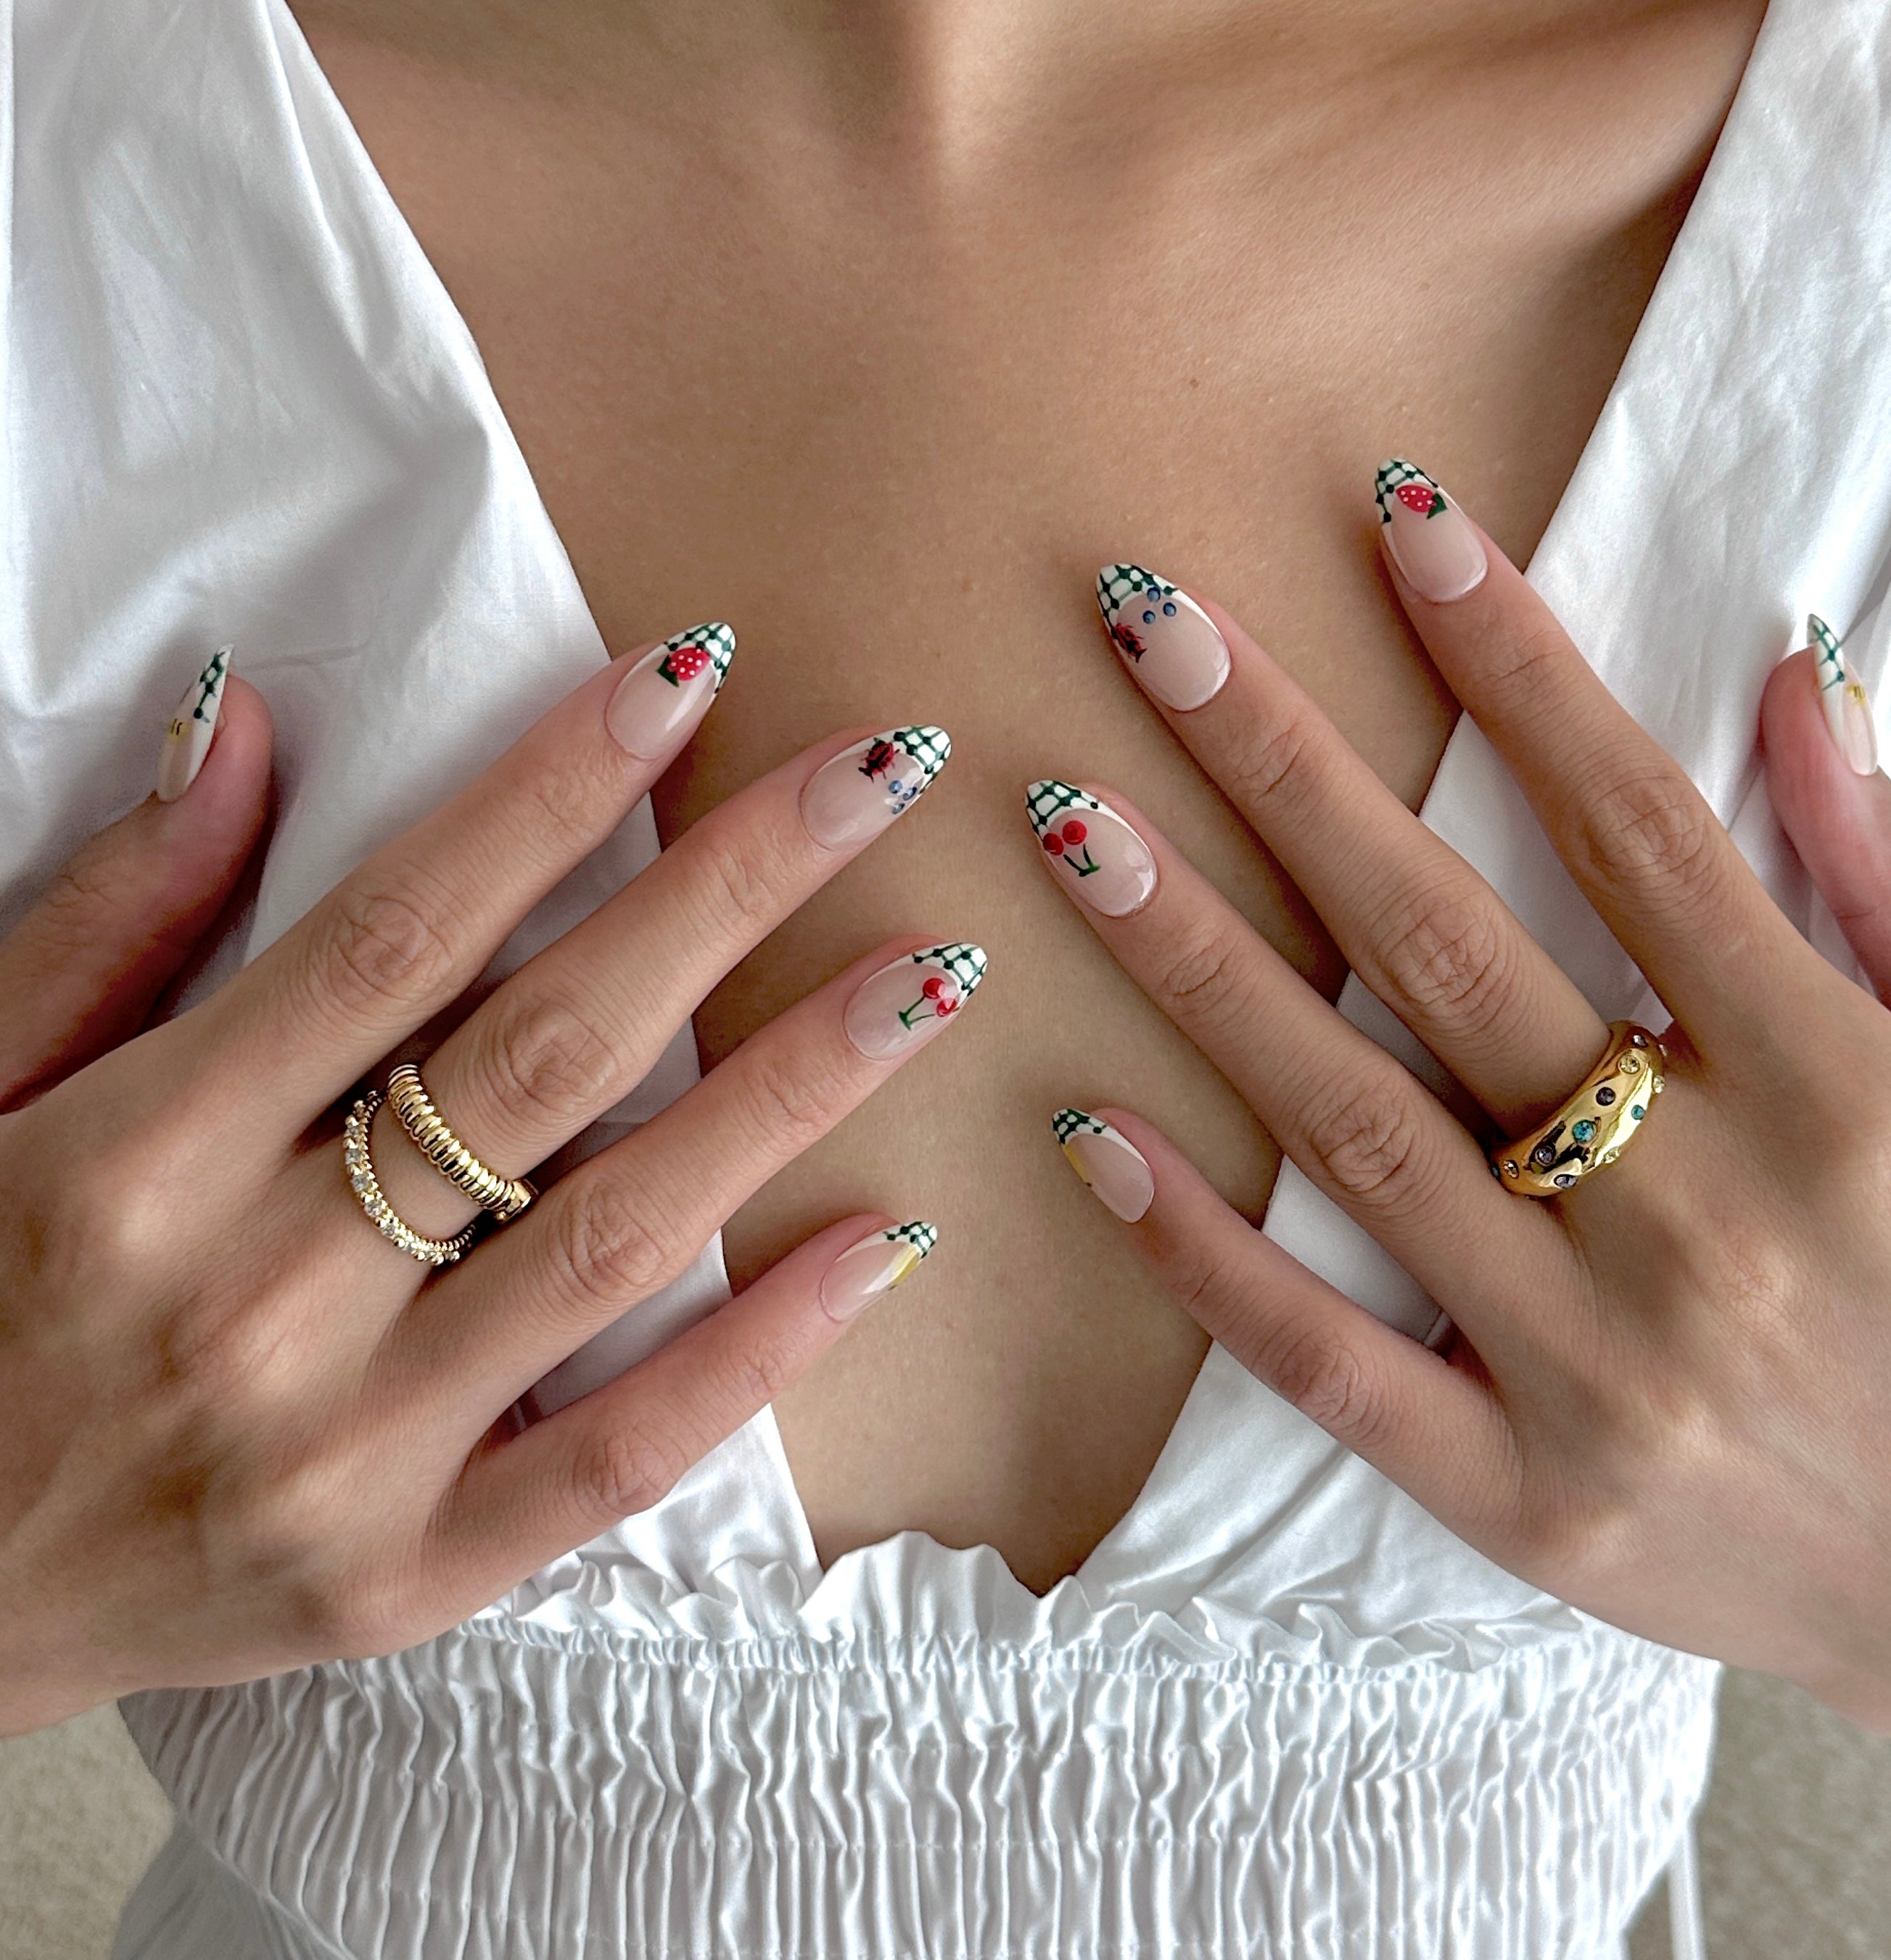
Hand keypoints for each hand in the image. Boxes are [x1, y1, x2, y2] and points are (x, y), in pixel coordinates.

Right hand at [0, 630, 977, 1733]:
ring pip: (618, 1240)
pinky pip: (617, 1461)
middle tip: (879, 777)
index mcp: (140, 1154)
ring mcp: (342, 1456)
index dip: (555, 791)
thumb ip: (107, 916)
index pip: (398, 931)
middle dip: (729, 895)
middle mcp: (255, 1298)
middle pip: (548, 1054)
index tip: (688, 675)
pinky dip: (761, 1356)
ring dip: (792, 1095)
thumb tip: (245, 723)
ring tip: (930, 981)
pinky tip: (887, 1242)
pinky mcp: (402, 1580)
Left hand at [1035, 479, 1890, 1737]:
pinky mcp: (1521, 1496)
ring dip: (1201, 965)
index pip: (1637, 826)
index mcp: (1840, 1093)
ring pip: (1356, 1130)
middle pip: (1451, 946)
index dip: (1513, 661)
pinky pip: (1327, 1362)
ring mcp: (1596, 1368)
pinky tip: (1087, 1133)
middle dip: (1291, 769)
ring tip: (1073, 830)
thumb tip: (1788, 682)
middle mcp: (1704, 1216)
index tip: (1398, 522)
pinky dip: (1202, 1252)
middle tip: (1148, 625)